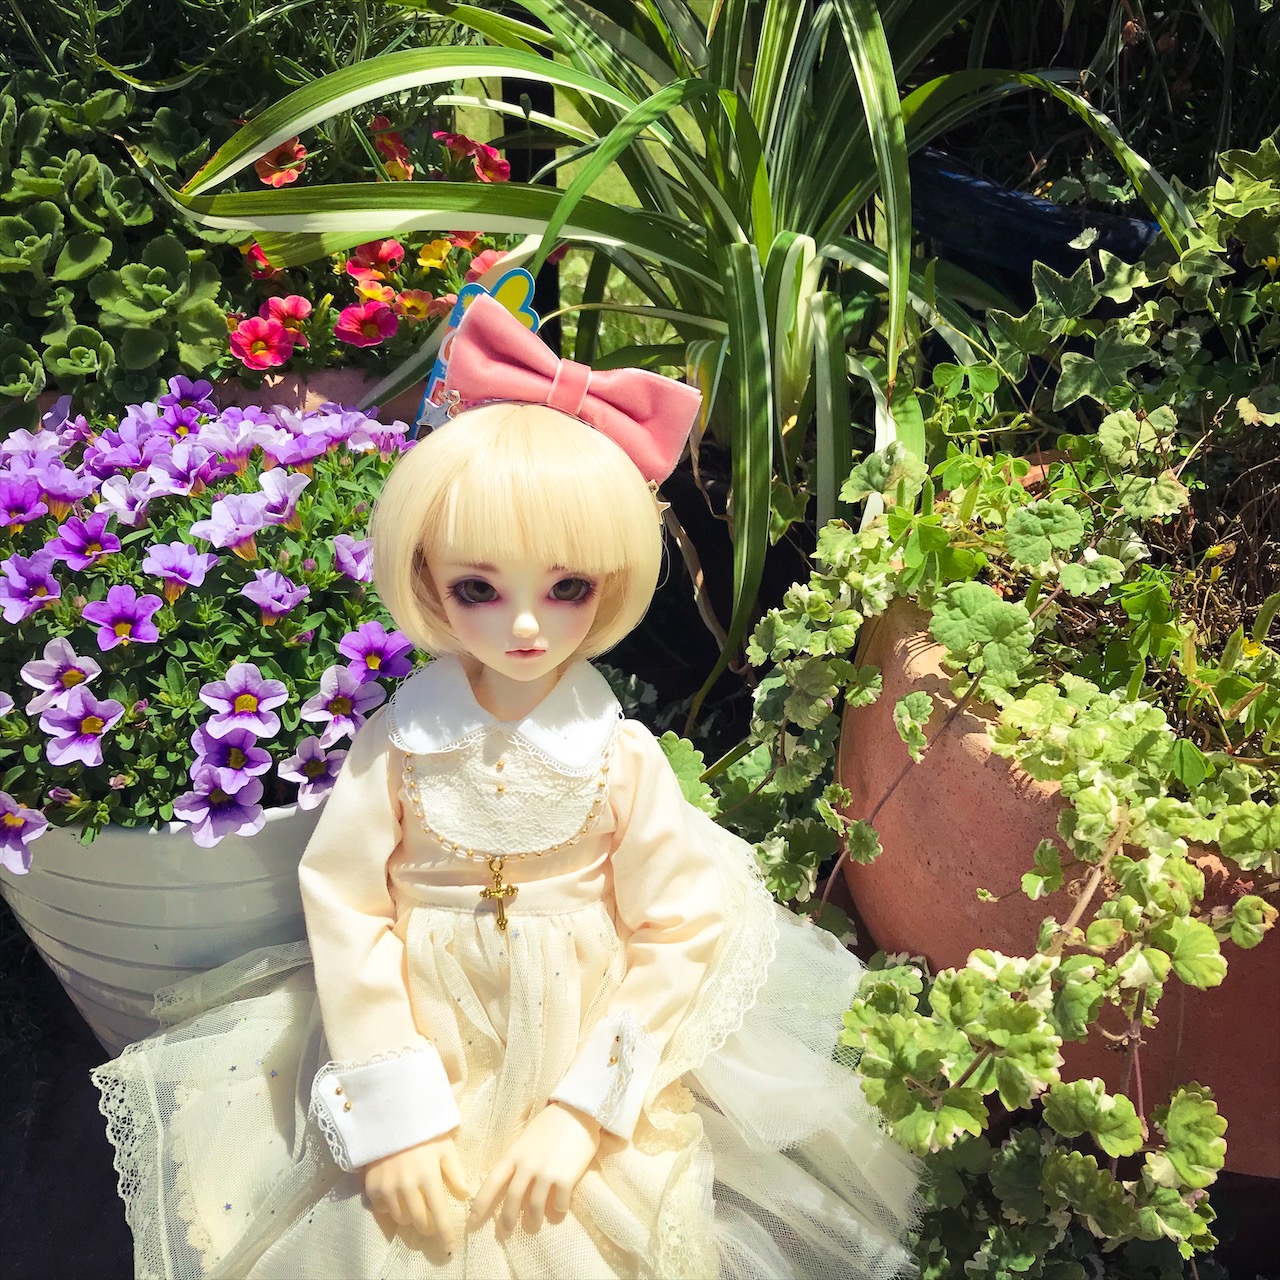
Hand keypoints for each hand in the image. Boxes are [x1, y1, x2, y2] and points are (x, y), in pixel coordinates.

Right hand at [364, 1134, 471, 1250]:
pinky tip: (397, 1196)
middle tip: (432, 1221)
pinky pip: (383, 1210)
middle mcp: (407, 1186)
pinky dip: (391, 1209)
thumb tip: (465, 1194)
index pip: (439, 1213)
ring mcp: (387, 1188)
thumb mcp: (445, 1146)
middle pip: (419, 1221)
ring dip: (410, 1217)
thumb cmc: (422, 1132)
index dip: (445, 1233)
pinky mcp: (372, 1187)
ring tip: (415, 1204)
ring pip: (401, 1219)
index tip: (450, 1247)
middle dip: (428, 1226)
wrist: (390, 1117)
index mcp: (428, 1176)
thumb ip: (455, 1172)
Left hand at [469, 1102, 601, 1234]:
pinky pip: (559, 1204)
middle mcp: (527, 1165)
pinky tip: (560, 1206)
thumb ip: (519, 1158)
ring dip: (534, 1219)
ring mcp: (546, 1172)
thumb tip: (512, 1180)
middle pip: (511, 1199)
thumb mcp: (527, 1137)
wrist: (579, 1110)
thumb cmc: (552, 1122)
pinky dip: (559, 1209)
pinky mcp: (565, 1177)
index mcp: (514, 1153)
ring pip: (534, 1207)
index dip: (480, 1203)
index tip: (472, 1221)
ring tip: (535, 1223)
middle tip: (506, 1231)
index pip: (491, 1182)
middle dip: (507, 1220)